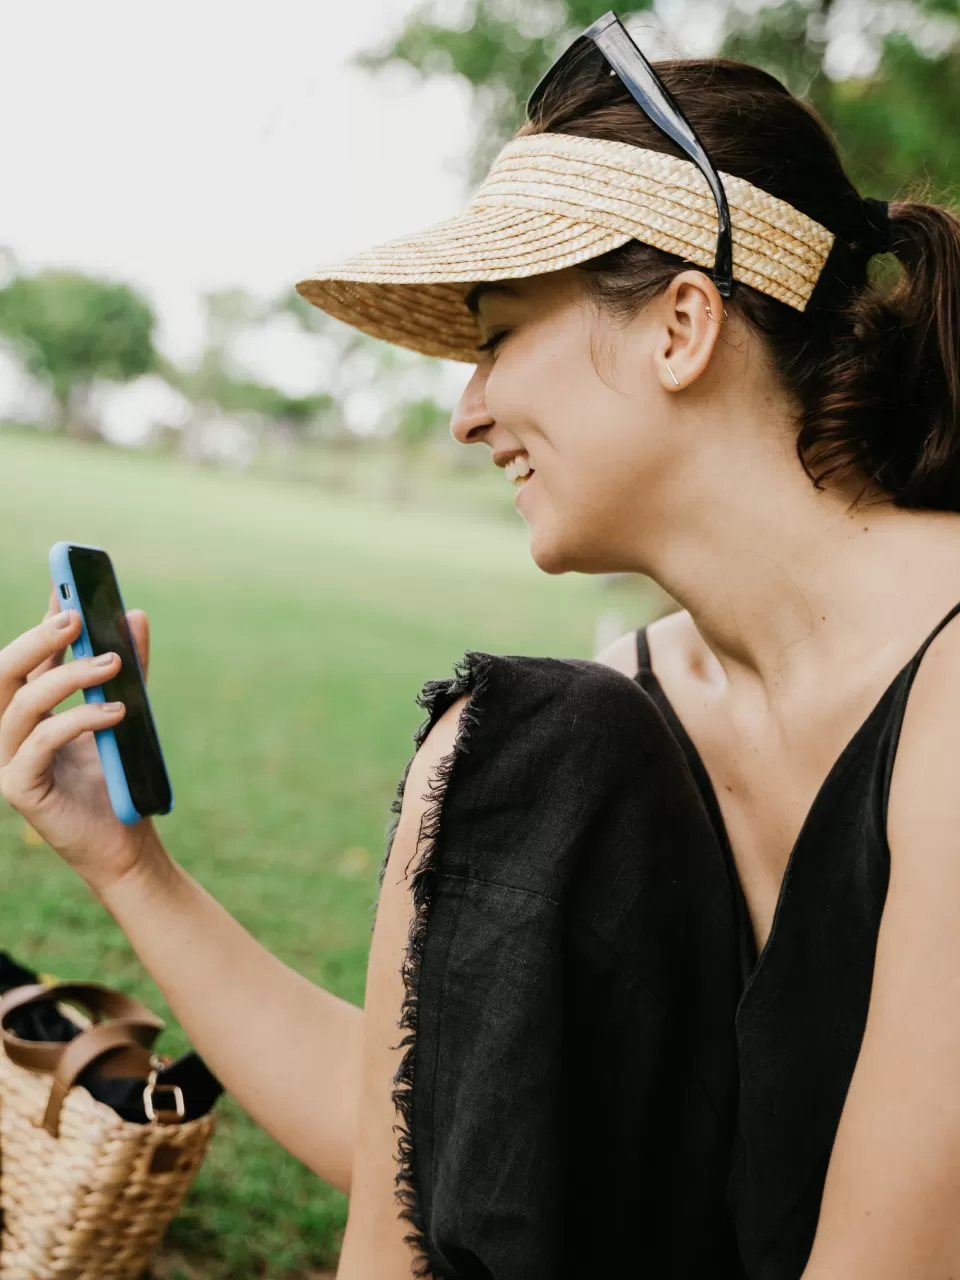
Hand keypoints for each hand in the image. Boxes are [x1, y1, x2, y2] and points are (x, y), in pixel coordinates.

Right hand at [0, 588, 159, 893]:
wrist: (125, 841)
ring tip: (114, 664)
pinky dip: (78, 720)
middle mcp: (8, 729)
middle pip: (3, 670)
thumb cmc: (119, 777)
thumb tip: (135, 614)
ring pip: (21, 702)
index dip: (43, 619)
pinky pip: (39, 743)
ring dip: (69, 676)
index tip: (66, 586)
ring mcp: (7, 759)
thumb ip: (129, 668)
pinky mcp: (19, 788)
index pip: (30, 654)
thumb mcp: (126, 711)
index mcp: (29, 708)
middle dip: (38, 638)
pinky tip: (116, 712)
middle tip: (77, 618)